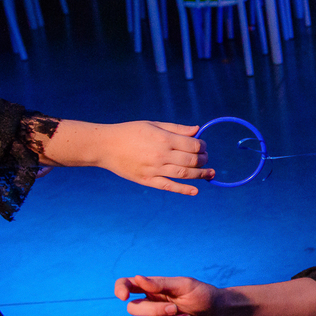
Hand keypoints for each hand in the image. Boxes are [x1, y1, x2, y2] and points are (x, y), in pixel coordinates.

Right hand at [95, 122, 213, 195]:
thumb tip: (197, 130)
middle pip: (191, 160)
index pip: (193, 145)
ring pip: (184, 174)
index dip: (202, 146)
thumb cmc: (130, 132)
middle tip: (206, 159)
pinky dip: (183, 190)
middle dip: (203, 160)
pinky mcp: (146, 180)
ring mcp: (154, 169)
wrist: (105, 145)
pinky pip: (168, 186)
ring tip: (210, 173)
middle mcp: (161, 155)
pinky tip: (195, 191)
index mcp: (164, 139)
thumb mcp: (154, 124)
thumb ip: (177, 129)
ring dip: (200, 175)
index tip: (203, 146)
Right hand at [115, 275, 223, 315]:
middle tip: (176, 308)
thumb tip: (137, 278)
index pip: (126, 285)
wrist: (219, 313)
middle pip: (133, 309)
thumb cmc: (203, 295)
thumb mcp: (185, 285)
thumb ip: (160, 284)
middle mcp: (150, 304)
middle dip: (155, 310)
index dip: (119, 289)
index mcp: (153, 288)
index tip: (124, 296)